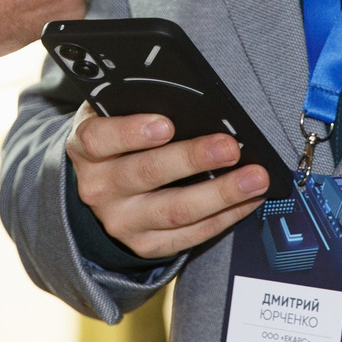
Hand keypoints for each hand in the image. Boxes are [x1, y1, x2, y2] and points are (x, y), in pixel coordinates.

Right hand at [66, 108, 268, 258]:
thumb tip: (193, 97)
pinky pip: (190, 235)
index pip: (100, 139)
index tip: (166, 125)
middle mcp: (99, 188)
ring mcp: (122, 221)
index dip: (131, 132)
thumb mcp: (114, 116)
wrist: (103, 188)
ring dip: (220, 193)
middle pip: (147, 174)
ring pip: (174, 211)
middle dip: (193, 159)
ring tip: (254, 178)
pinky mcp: (146, 244)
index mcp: (86, 148)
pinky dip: (225, 217)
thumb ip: (139, 104)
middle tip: (230, 147)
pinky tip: (249, 200)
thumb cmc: (119, 140)